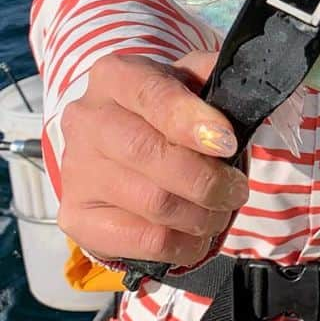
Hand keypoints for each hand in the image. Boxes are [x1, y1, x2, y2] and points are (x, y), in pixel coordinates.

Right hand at [57, 52, 248, 265]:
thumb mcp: (191, 82)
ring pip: (152, 202)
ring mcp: (77, 170)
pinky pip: (143, 240)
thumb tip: (241, 91)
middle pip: (149, 154)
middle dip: (207, 179)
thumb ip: (214, 79)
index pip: (152, 95)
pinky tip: (199, 236)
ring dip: (202, 215)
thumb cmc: (168, 112)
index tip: (228, 143)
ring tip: (222, 211)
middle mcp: (86, 120)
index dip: (192, 121)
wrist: (122, 149)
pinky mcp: (77, 217)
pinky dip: (184, 244)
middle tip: (237, 190)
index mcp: (114, 76)